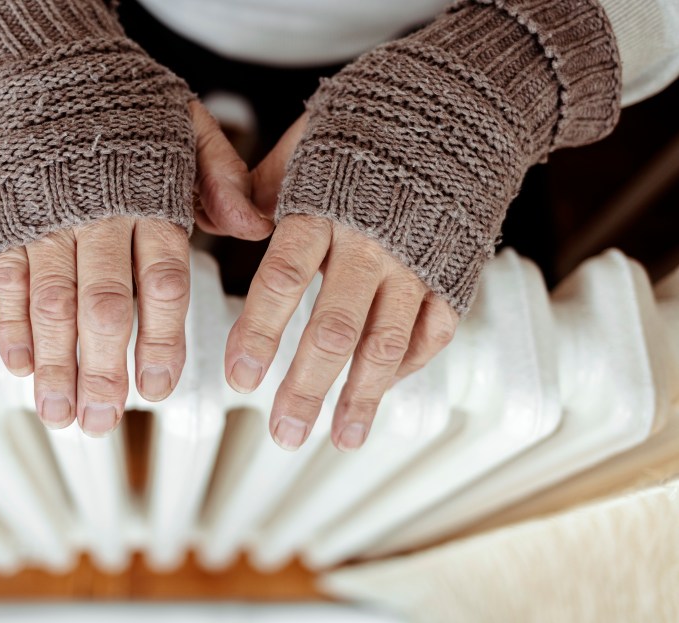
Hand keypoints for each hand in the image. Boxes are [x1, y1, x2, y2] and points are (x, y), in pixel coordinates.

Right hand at [0, 101, 270, 436]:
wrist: (49, 66)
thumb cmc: (129, 109)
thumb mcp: (189, 130)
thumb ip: (221, 180)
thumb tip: (257, 229)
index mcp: (151, 200)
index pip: (162, 283)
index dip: (160, 340)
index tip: (159, 389)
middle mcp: (98, 216)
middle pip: (102, 305)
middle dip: (102, 369)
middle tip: (103, 422)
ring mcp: (47, 220)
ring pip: (50, 302)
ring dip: (54, 363)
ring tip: (60, 413)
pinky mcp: (6, 221)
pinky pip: (5, 280)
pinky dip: (9, 325)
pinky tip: (17, 367)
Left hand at [225, 115, 459, 450]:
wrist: (472, 99)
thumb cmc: (379, 117)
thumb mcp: (313, 137)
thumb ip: (269, 183)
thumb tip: (234, 222)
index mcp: (325, 207)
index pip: (282, 280)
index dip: (259, 333)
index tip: (239, 378)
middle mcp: (372, 243)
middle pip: (334, 329)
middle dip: (305, 387)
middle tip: (282, 432)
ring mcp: (419, 262)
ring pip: (387, 343)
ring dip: (361, 397)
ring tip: (341, 439)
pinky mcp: (456, 271)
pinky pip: (435, 331)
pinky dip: (409, 365)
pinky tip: (383, 393)